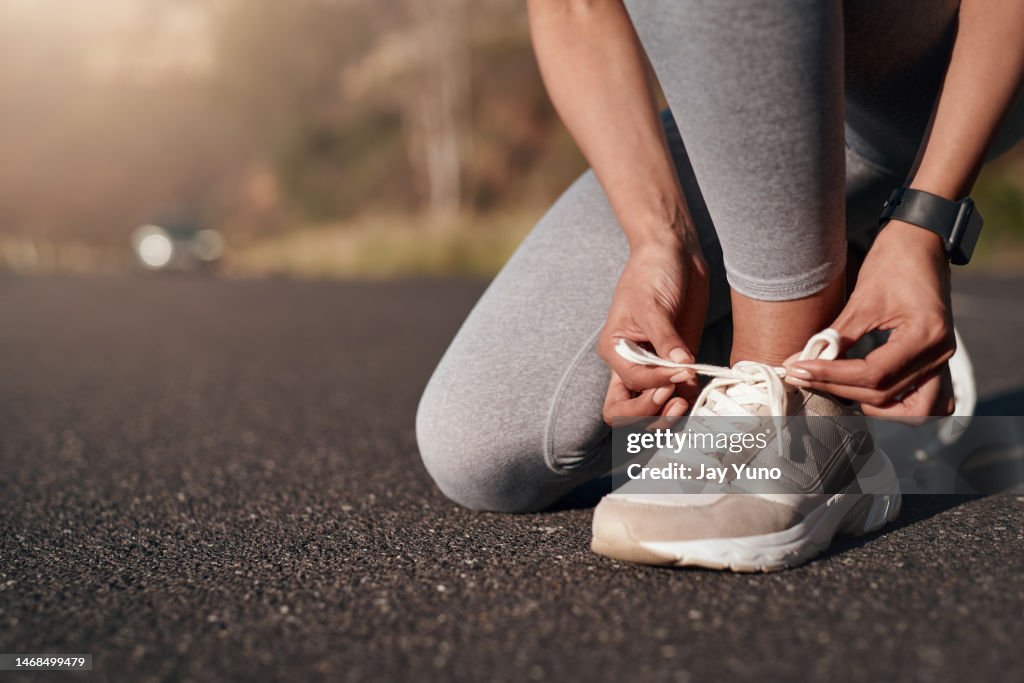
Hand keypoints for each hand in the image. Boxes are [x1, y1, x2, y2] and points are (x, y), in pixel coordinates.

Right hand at [597, 234, 708, 422]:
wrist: (674, 253)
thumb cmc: (652, 272)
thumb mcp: (652, 304)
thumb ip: (665, 339)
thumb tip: (683, 368)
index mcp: (616, 351)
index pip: (631, 384)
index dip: (654, 384)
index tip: (678, 371)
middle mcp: (631, 365)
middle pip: (628, 411)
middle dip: (650, 414)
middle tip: (677, 400)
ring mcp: (656, 367)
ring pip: (652, 411)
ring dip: (667, 417)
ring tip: (686, 405)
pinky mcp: (680, 364)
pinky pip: (680, 396)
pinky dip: (688, 404)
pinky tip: (700, 397)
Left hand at [784, 221, 955, 416]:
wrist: (922, 242)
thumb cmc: (893, 262)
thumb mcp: (862, 299)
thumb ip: (834, 337)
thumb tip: (799, 362)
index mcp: (925, 335)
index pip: (873, 374)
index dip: (831, 376)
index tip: (798, 369)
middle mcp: (939, 354)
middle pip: (886, 394)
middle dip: (840, 390)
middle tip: (805, 377)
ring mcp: (942, 360)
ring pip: (913, 410)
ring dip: (875, 409)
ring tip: (838, 389)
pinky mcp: (936, 361)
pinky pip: (928, 401)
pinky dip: (899, 406)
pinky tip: (867, 394)